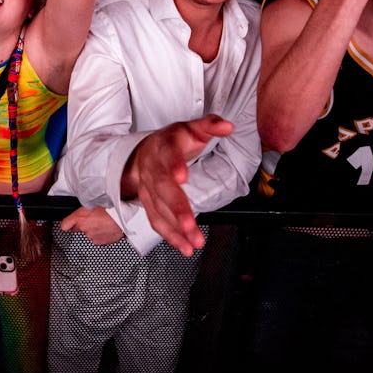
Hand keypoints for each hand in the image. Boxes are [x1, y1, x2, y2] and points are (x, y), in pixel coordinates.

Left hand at [60, 206, 123, 245]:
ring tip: (102, 222)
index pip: (64, 225)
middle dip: (81, 225)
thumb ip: (84, 210)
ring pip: (88, 233)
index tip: (68, 223)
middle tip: (91, 219)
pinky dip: (100, 234)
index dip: (67, 224)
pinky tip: (105, 228)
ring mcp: (91, 236)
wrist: (123, 219)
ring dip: (93, 229)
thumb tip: (81, 210)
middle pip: (77, 229)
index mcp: (80, 217)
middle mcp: (84, 228)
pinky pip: (96, 238)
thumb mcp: (94, 203)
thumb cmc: (111, 209)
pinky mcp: (98, 242)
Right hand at [125, 114, 234, 255]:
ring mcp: (148, 188)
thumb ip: (210, 125)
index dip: (174, 165)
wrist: (144, 151)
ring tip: (193, 242)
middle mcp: (153, 168)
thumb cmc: (173, 142)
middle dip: (176, 208)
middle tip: (190, 224)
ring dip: (175, 228)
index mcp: (164, 146)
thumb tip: (228, 126)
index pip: (169, 155)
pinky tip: (184, 246)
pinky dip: (170, 236)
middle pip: (162, 188)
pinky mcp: (149, 203)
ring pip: (158, 209)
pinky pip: (156, 221)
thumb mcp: (191, 128)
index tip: (182, 177)